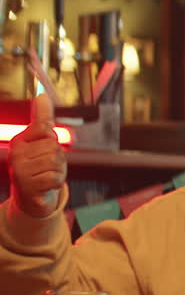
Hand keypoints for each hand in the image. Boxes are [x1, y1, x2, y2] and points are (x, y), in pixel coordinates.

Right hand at [7, 93, 64, 217]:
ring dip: (58, 171)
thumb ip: (42, 120)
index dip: (52, 140)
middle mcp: (16, 154)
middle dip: (58, 158)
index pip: (45, 128)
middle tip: (47, 167)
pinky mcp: (28, 187)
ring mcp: (20, 171)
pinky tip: (47, 185)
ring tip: (47, 175)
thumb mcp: (40, 142)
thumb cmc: (38, 168)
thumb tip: (42, 96)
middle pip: (54, 146)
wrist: (31, 198)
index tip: (43, 150)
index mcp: (19, 141)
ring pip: (56, 162)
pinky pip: (55, 178)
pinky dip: (56, 182)